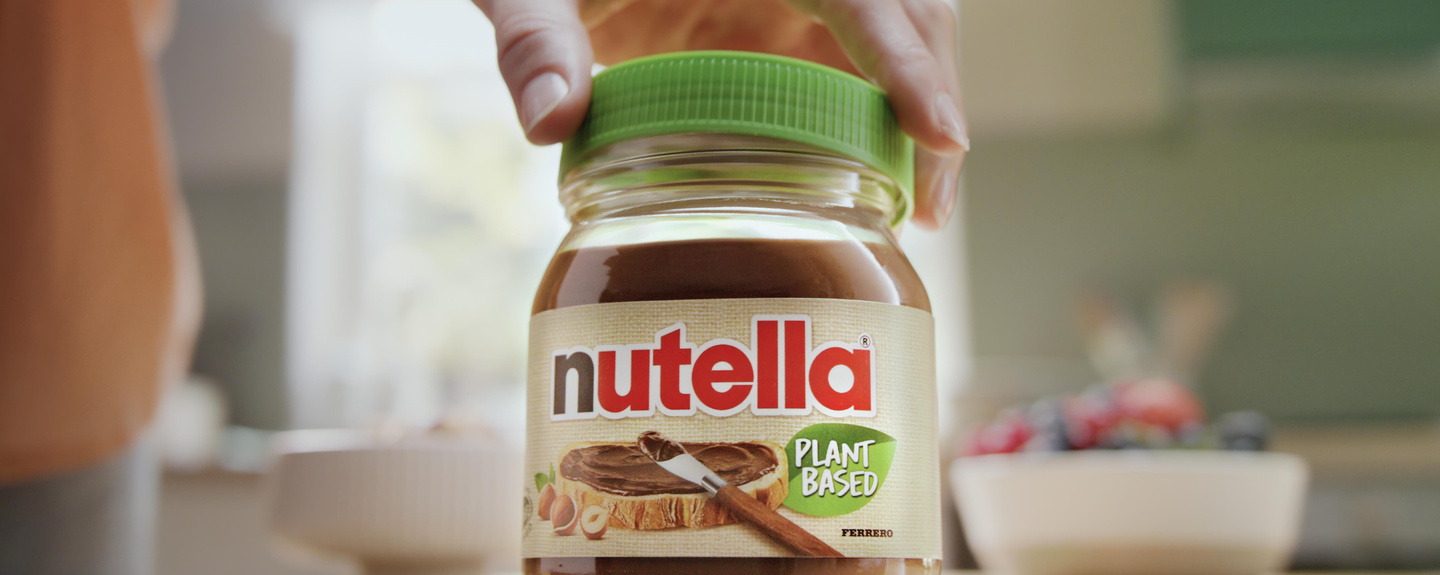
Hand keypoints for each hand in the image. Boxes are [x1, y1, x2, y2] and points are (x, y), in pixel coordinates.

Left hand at [473, 0, 966, 227]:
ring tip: (915, 209)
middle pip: (905, 13)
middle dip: (930, 97)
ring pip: (893, 40)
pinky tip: (867, 183)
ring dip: (912, 115)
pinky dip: (873, 123)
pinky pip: (854, 66)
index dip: (904, 61)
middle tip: (929, 203)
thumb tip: (549, 121)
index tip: (940, 133)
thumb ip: (536, 42)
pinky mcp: (783, 24)